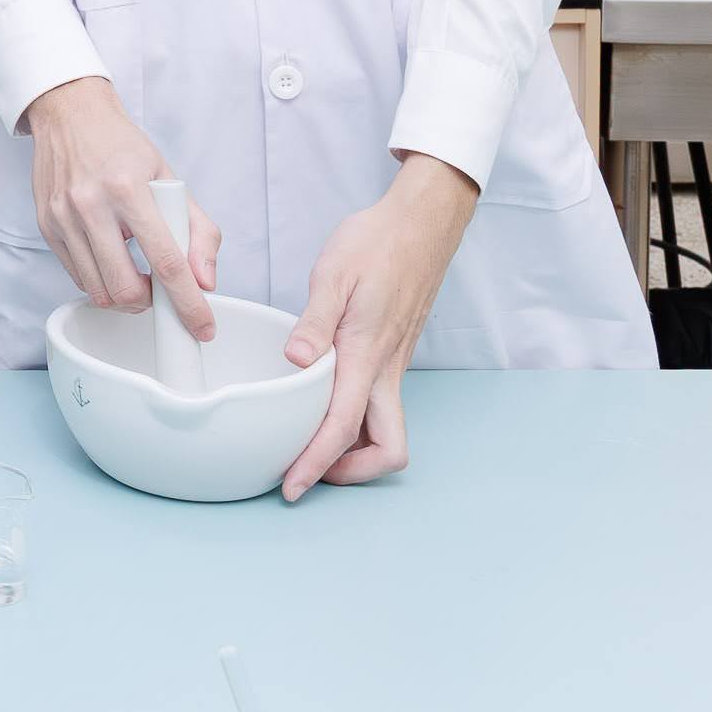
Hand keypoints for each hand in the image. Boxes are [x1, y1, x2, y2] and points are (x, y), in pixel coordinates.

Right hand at [20, 77, 219, 340]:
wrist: (69, 116)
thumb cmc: (121, 147)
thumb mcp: (170, 178)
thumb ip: (197, 231)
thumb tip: (205, 281)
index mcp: (128, 188)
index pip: (165, 260)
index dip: (188, 302)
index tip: (203, 327)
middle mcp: (90, 203)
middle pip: (125, 286)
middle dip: (149, 304)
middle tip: (159, 294)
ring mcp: (63, 217)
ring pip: (98, 290)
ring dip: (124, 296)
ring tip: (135, 276)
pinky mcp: (46, 226)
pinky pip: (77, 276)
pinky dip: (99, 281)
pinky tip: (110, 261)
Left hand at [277, 155, 476, 500]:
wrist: (419, 226)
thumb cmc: (376, 245)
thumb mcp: (334, 275)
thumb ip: (314, 321)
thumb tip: (295, 362)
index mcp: (367, 355)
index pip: (342, 426)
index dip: (316, 462)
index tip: (291, 485)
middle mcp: (386, 371)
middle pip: (386, 449)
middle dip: (350, 473)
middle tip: (303, 471)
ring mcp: (393, 367)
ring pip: (387, 432)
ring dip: (356, 452)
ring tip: (309, 445)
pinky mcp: (392, 358)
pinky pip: (380, 407)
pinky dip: (358, 424)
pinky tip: (324, 408)